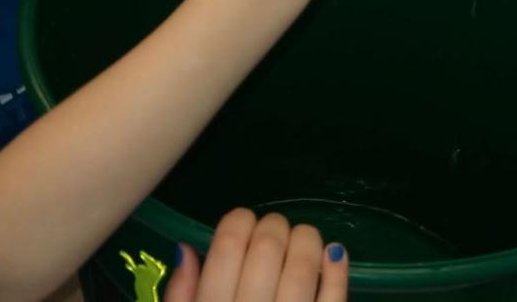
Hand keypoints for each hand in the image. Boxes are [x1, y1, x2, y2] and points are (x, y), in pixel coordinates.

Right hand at [164, 209, 347, 301]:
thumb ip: (179, 296)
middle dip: (272, 227)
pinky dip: (337, 269)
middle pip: (266, 247)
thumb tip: (186, 248)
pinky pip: (333, 298)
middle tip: (273, 231)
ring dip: (306, 240)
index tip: (243, 223)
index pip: (226, 246)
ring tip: (302, 238)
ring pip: (301, 267)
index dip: (238, 222)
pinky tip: (333, 252)